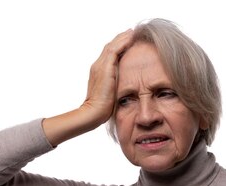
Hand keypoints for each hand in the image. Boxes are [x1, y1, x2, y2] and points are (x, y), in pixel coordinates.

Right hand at [42, 29, 133, 145]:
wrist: (93, 112)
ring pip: (112, 46)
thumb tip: (125, 87)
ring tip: (132, 32)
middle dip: (120, 39)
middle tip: (131, 32)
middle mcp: (97, 66)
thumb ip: (115, 86)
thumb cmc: (102, 109)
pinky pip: (115, 50)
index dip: (118, 46)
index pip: (109, 54)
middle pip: (110, 47)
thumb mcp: (110, 94)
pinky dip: (123, 42)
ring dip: (123, 37)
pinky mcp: (105, 68)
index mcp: (98, 71)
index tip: (128, 41)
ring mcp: (100, 66)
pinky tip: (131, 38)